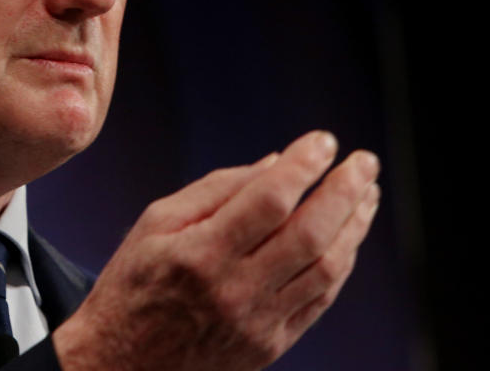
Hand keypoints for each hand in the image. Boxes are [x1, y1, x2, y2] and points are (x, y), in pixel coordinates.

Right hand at [52, 131, 379, 370]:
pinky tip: (347, 236)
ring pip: (326, 269)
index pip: (268, 201)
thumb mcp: (156, 224)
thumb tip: (275, 162)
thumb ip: (215, 190)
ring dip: (354, 226)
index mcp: (199, 254)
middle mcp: (233, 291)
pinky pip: (320, 300)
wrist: (122, 363)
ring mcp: (257, 323)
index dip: (303, 166)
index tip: (323, 140)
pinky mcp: (271, 345)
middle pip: (309, 235)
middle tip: (364, 161)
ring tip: (366, 193)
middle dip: (345, 191)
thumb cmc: (133, 285)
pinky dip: (341, 263)